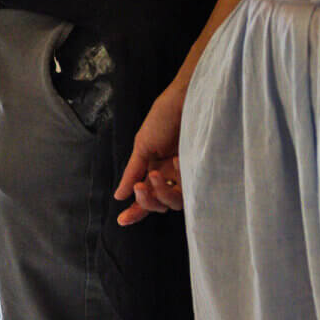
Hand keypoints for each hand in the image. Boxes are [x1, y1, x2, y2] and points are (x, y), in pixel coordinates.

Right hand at [114, 76, 189, 224]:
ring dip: (160, 193)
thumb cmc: (164, 117)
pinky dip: (178, 180)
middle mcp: (170, 175)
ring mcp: (185, 174)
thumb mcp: (142, 145)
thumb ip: (132, 171)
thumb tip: (119, 195)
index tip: (122, 220)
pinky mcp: (200, 172)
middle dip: (147, 200)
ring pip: (174, 203)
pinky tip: (175, 162)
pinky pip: (188, 190)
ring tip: (155, 174)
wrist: (186, 100)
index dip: (135, 210)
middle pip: (158, 204)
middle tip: (140, 186)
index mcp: (154, 168)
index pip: (145, 196)